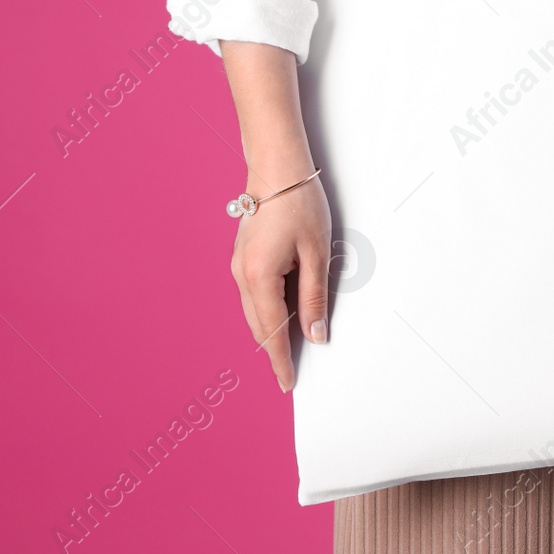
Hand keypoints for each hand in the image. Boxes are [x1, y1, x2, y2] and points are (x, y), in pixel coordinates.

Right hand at [230, 171, 331, 392]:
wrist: (276, 170)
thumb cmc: (298, 204)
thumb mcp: (316, 254)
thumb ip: (314, 299)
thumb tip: (315, 335)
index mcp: (259, 277)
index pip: (271, 332)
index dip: (281, 360)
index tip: (288, 384)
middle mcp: (242, 275)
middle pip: (258, 326)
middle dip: (274, 351)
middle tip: (291, 374)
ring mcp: (238, 266)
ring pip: (254, 311)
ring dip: (270, 330)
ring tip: (291, 349)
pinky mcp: (241, 258)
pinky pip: (253, 295)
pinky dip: (267, 310)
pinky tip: (283, 315)